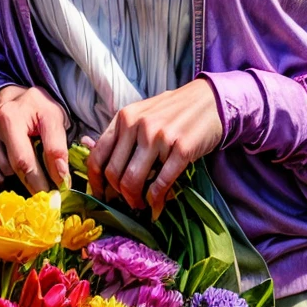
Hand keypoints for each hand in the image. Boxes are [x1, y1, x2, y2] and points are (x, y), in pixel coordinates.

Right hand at [0, 85, 69, 192]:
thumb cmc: (37, 114)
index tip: (60, 190)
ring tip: (22, 164)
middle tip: (44, 189)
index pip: (41, 150)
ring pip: (3, 169)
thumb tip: (61, 179)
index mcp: (24, 109)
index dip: (52, 175)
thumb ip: (59, 148)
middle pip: (19, 163)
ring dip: (14, 175)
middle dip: (34, 182)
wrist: (15, 102)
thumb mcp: (55, 122)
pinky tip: (3, 170)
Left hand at [85, 80, 222, 216]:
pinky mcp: (181, 148)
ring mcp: (159, 136)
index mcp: (124, 118)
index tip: (100, 194)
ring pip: (133, 180)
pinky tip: (157, 205)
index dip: (96, 181)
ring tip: (141, 204)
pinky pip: (161, 182)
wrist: (210, 100)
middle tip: (127, 202)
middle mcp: (138, 125)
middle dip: (118, 195)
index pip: (98, 155)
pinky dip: (156, 200)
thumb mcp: (142, 115)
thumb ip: (121, 135)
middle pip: (114, 173)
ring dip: (135, 200)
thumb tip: (96, 157)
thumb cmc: (174, 110)